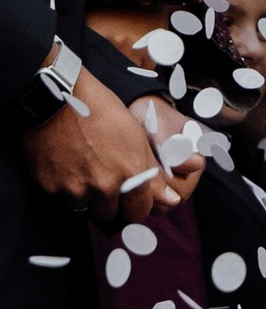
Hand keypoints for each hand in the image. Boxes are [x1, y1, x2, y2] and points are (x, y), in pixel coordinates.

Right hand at [24, 63, 194, 216]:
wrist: (57, 95)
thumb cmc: (100, 109)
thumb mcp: (136, 135)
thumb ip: (153, 173)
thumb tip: (172, 201)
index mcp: (131, 173)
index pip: (139, 212)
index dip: (135, 205)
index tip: (130, 198)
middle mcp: (105, 186)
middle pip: (109, 213)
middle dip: (108, 201)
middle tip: (101, 178)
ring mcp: (75, 188)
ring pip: (83, 207)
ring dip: (83, 194)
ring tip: (81, 167)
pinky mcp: (50, 186)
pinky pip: (59, 197)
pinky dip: (61, 185)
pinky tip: (63, 163)